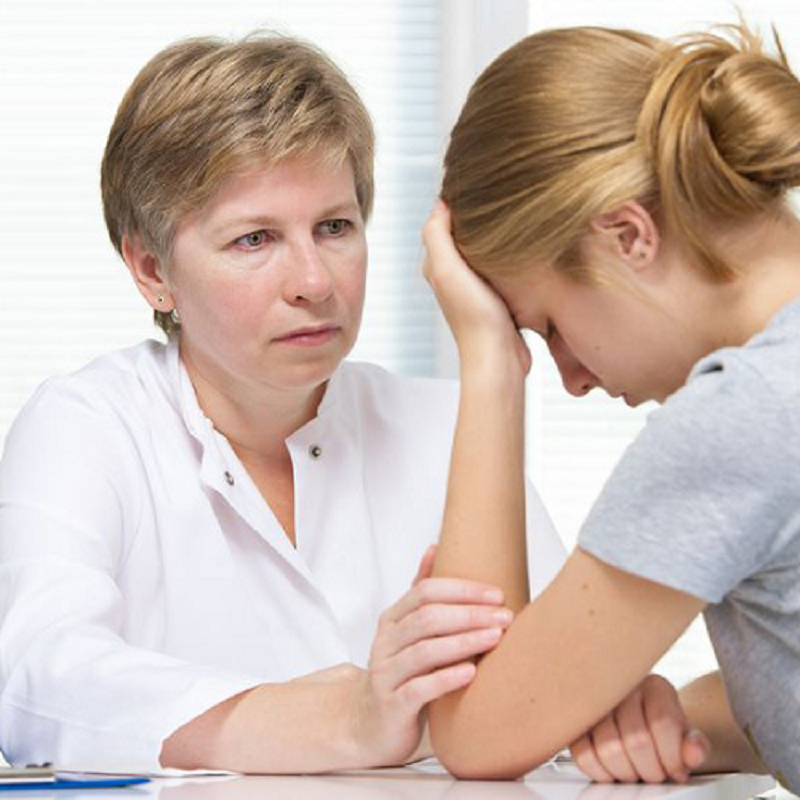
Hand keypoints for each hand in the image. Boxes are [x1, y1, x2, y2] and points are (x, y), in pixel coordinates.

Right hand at [352, 545, 512, 765]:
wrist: (372, 725)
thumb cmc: (401, 672)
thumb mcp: (408, 630)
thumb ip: (421, 593)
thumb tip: (435, 547)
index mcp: (392, 619)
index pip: (424, 592)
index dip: (461, 590)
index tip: (496, 593)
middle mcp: (385, 642)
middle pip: (427, 618)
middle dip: (469, 614)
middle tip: (504, 616)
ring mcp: (386, 674)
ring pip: (424, 651)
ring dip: (464, 642)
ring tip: (495, 638)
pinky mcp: (392, 706)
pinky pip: (419, 689)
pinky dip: (446, 678)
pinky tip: (471, 672)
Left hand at [422, 203, 530, 374]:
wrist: (499, 357)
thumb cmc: (474, 317)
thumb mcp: (448, 269)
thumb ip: (438, 236)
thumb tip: (441, 204)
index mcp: (438, 266)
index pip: (442, 224)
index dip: (455, 204)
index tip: (476, 184)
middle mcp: (454, 276)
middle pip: (464, 235)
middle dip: (477, 216)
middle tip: (499, 194)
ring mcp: (477, 287)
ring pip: (485, 250)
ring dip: (496, 235)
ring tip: (514, 214)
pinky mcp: (498, 297)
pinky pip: (502, 266)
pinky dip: (509, 254)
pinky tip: (524, 246)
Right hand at [570, 675, 709, 782]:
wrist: (641, 719)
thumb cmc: (663, 728)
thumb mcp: (686, 734)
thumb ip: (695, 744)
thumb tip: (694, 753)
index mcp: (655, 686)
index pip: (662, 723)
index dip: (671, 758)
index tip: (675, 771)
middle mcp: (623, 687)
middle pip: (636, 739)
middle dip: (651, 770)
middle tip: (655, 775)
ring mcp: (596, 702)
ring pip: (608, 748)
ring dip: (627, 774)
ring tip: (636, 772)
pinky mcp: (578, 720)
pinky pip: (583, 753)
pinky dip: (601, 772)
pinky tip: (615, 770)